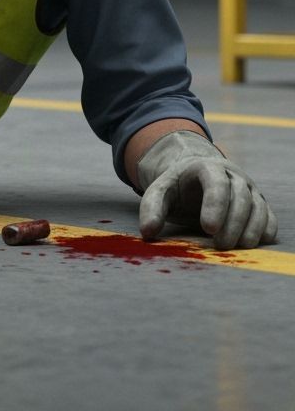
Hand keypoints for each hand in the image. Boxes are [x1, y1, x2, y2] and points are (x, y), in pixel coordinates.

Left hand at [136, 130, 276, 249]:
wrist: (195, 177)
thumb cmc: (177, 187)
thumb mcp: (160, 191)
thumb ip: (151, 207)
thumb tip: (147, 231)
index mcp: (206, 167)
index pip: (217, 183)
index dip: (215, 205)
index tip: (208, 228)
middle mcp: (232, 175)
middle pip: (240, 197)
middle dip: (232, 222)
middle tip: (220, 245)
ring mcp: (249, 189)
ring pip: (258, 207)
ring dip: (250, 229)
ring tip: (236, 248)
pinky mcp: (259, 204)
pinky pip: (269, 216)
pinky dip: (266, 230)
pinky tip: (254, 244)